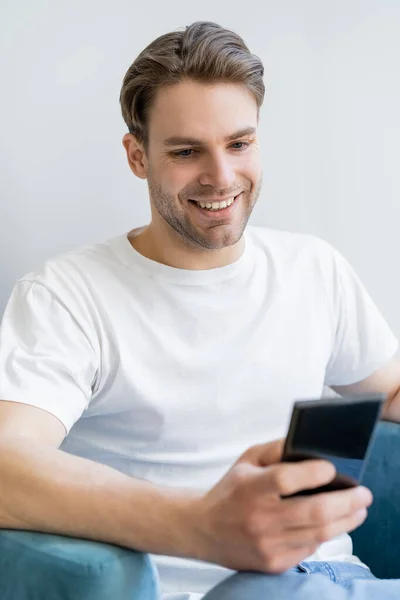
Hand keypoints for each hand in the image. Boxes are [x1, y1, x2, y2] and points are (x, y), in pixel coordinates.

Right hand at [191, 439, 372, 572]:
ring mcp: (267, 544)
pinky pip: (308, 548)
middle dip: (347, 502)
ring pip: (318, 534)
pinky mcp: (273, 563)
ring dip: (345, 521)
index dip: (314, 473)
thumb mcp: (247, 460)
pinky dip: (324, 535)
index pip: (286, 479)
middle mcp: (259, 518)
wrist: (204, 530)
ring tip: (358, 509)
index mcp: (250, 487)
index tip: (332, 468)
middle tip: (364, 493)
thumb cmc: (231, 489)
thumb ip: (276, 449)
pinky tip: (332, 524)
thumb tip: (310, 444)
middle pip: (314, 511)